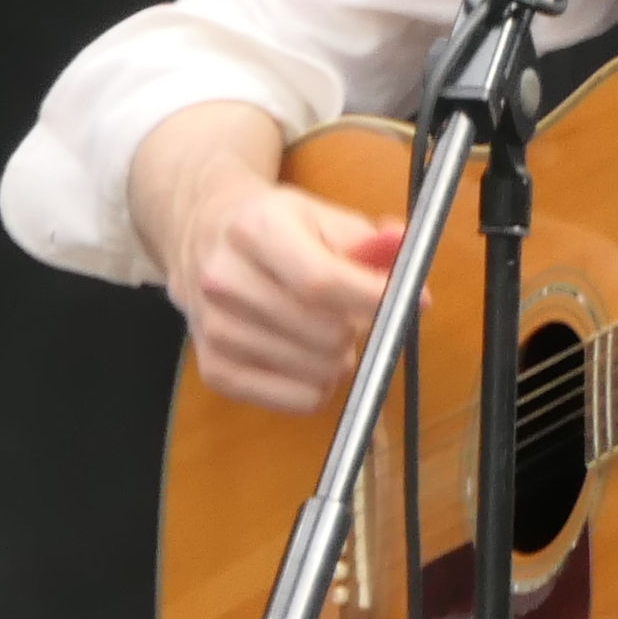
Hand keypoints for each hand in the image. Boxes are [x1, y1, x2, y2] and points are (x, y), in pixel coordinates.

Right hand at [140, 105, 402, 415]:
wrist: (204, 234)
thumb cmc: (277, 228)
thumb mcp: (325, 218)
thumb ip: (375, 246)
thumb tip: (413, 275)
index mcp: (257, 229)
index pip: (321, 282)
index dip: (374, 301)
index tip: (409, 304)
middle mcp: (225, 279)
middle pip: (323, 333)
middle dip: (358, 328)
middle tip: (352, 313)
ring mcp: (214, 328)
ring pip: (317, 372)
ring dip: (339, 358)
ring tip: (324, 329)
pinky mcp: (214, 369)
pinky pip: (297, 400)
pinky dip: (317, 386)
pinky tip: (307, 355)